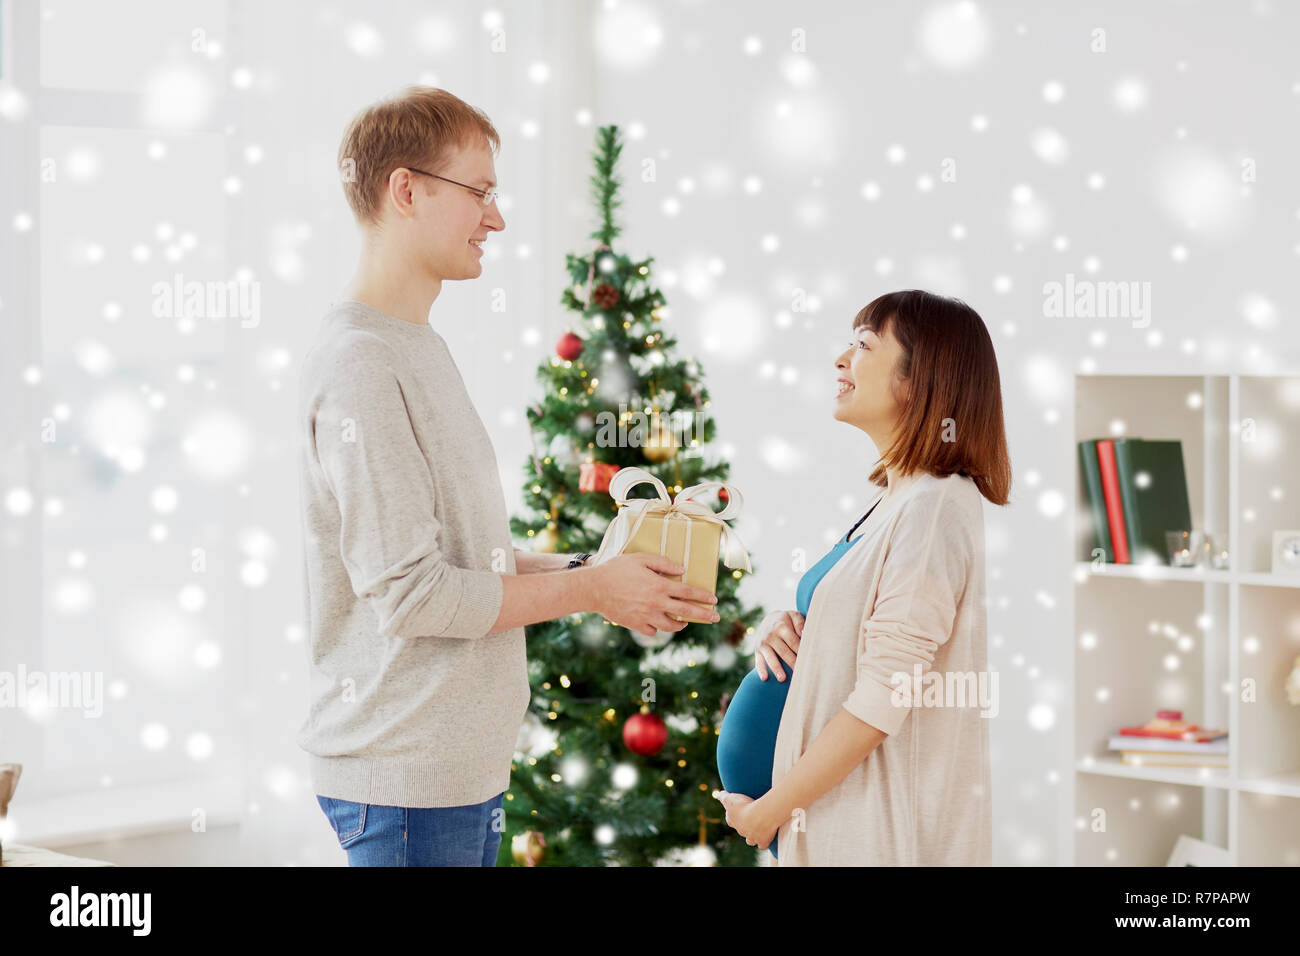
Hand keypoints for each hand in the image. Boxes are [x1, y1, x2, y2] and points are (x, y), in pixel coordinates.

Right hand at [584, 553, 720, 636]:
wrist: (594, 588)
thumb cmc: (616, 569)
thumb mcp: (640, 559)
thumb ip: (662, 563)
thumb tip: (681, 570)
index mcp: (659, 586)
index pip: (687, 592)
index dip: (702, 596)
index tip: (714, 600)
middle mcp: (656, 603)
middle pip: (686, 611)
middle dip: (704, 615)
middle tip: (716, 617)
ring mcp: (646, 616)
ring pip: (671, 626)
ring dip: (680, 624)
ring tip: (684, 622)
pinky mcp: (635, 624)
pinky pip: (652, 631)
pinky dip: (657, 627)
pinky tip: (658, 622)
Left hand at [715, 791, 778, 849]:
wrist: (759, 816)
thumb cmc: (744, 806)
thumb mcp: (730, 798)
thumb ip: (723, 796)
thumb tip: (717, 794)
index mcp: (732, 821)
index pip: (730, 820)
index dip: (733, 816)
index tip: (738, 810)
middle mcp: (741, 831)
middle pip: (741, 830)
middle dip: (744, 826)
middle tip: (751, 817)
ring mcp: (751, 838)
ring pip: (750, 840)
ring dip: (752, 836)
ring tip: (758, 829)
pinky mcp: (762, 841)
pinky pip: (762, 845)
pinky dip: (763, 842)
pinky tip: (766, 837)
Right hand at [754, 609, 802, 681]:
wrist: (769, 620)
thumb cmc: (786, 620)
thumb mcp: (794, 616)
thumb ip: (800, 622)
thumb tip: (803, 633)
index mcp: (781, 627)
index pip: (793, 642)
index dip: (801, 651)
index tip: (808, 660)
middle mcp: (771, 635)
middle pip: (784, 652)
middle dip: (792, 662)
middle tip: (800, 673)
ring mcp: (763, 644)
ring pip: (770, 657)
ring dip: (776, 668)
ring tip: (782, 679)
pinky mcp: (757, 651)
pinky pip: (758, 661)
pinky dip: (761, 670)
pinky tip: (764, 678)